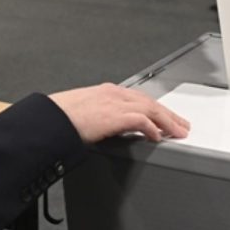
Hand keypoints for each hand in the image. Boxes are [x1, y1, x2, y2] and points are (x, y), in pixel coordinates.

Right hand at [49, 84, 189, 142]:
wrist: (48, 119)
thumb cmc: (59, 118)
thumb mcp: (83, 113)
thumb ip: (99, 118)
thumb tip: (106, 129)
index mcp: (106, 92)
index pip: (138, 98)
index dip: (155, 108)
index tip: (164, 117)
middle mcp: (113, 94)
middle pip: (149, 102)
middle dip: (168, 114)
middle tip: (181, 124)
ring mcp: (114, 103)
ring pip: (150, 109)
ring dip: (167, 121)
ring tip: (178, 132)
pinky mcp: (114, 115)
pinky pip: (141, 120)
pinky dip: (152, 128)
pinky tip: (158, 136)